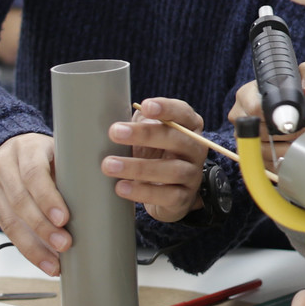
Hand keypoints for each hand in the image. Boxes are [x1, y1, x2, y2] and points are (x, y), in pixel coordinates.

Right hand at [0, 132, 68, 274]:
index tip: (64, 218)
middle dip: (43, 227)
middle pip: (20, 201)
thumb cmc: (41, 153)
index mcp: (27, 149)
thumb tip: (104, 197)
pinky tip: (43, 261)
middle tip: (64, 244)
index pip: (34, 174)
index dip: (47, 198)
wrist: (3, 149)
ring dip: (34, 247)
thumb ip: (73, 169)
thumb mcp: (57, 151)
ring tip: (54, 264)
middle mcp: (5, 166)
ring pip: (9, 221)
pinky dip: (26, 248)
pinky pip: (5, 230)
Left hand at [105, 97, 209, 222]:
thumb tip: (112, 116)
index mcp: (188, 127)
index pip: (183, 113)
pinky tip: (121, 187)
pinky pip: (167, 196)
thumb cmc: (153, 155)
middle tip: (114, 132)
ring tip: (109, 165)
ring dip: (138, 167)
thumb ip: (138, 122)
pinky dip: (143, 192)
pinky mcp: (183, 198)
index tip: (145, 107)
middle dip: (145, 134)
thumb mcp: (148, 135)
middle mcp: (195, 149)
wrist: (166, 192)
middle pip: (177, 139)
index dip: (166, 109)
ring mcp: (192, 175)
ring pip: (173, 170)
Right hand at [228, 62, 304, 157]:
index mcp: (246, 94)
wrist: (292, 111)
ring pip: (262, 150)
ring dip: (287, 148)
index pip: (255, 109)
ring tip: (302, 139)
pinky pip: (264, 163)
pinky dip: (282, 159)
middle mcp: (239, 116)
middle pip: (260, 132)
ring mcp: (242, 136)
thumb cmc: (294, 92)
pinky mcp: (249, 154)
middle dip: (288, 134)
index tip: (297, 122)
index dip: (277, 118)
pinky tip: (294, 149)